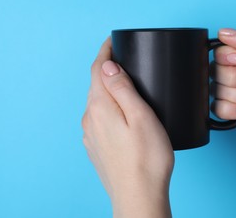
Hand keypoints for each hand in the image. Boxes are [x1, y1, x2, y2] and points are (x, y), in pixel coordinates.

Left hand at [82, 38, 173, 217]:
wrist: (138, 195)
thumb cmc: (146, 158)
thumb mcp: (140, 116)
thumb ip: (122, 88)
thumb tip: (109, 65)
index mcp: (100, 107)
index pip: (98, 69)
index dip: (105, 51)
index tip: (111, 40)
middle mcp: (90, 119)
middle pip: (95, 84)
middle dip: (106, 68)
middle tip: (122, 57)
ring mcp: (91, 134)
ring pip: (97, 101)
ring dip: (107, 87)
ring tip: (123, 81)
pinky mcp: (96, 146)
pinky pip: (99, 117)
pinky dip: (107, 106)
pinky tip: (120, 111)